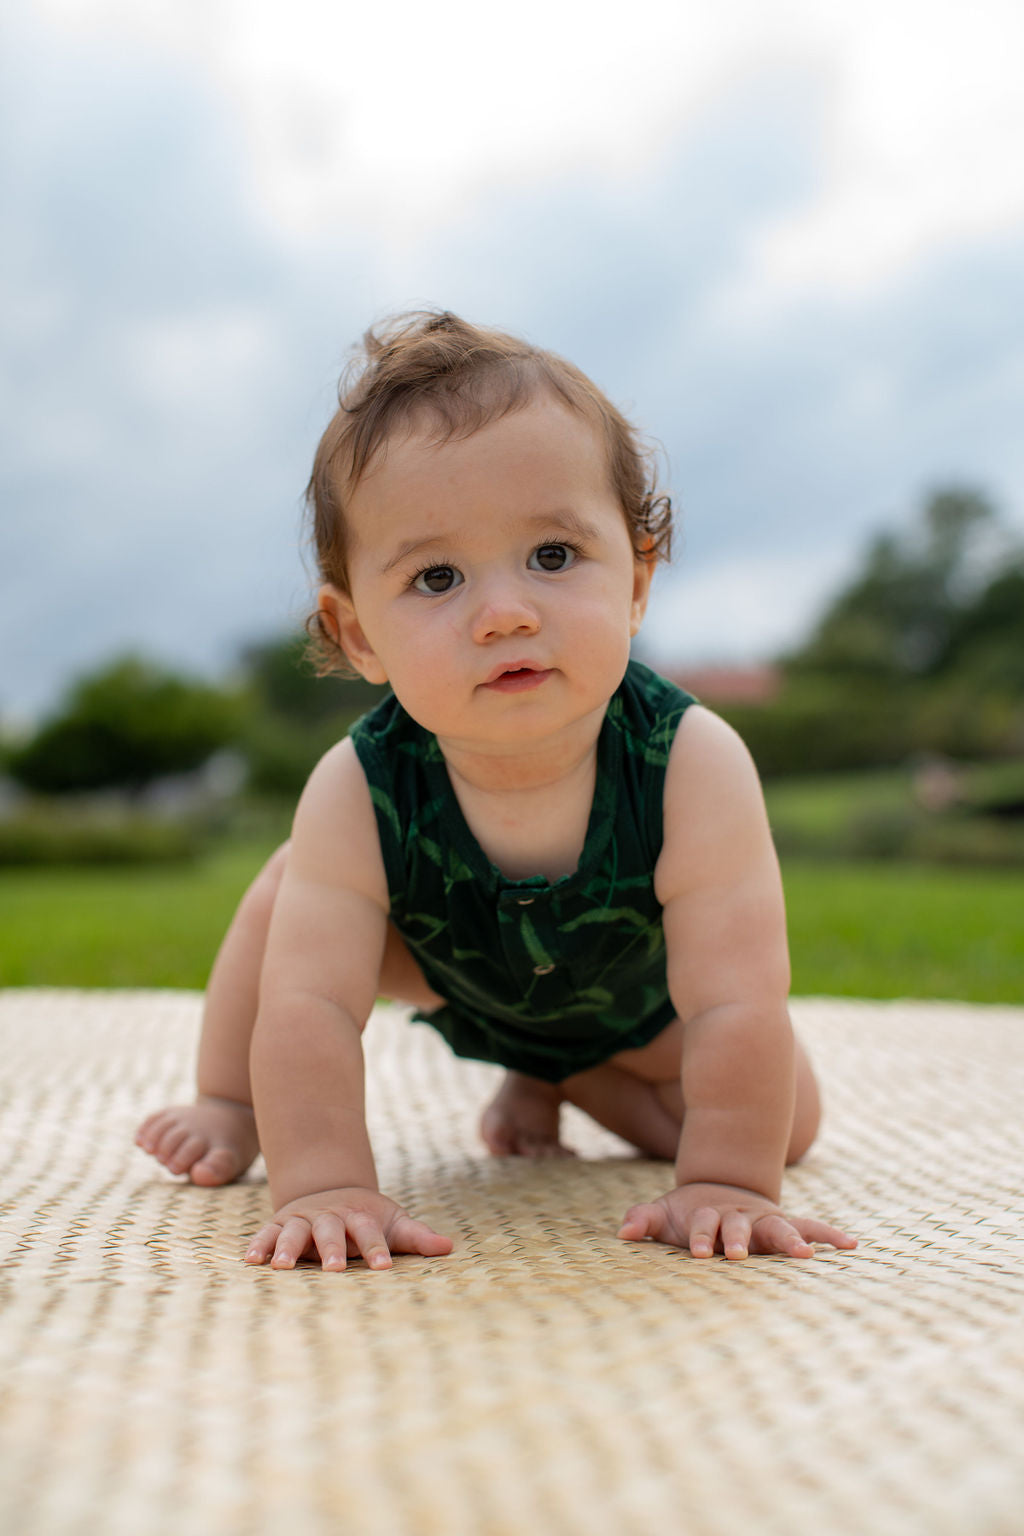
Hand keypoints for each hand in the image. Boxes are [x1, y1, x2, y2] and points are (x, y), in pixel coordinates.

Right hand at [245, 1187, 453, 1271]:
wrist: (331, 1189)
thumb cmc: (367, 1218)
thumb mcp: (393, 1222)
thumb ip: (417, 1236)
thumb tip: (450, 1247)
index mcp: (359, 1216)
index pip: (370, 1231)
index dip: (377, 1248)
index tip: (385, 1267)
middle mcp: (329, 1216)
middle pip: (330, 1230)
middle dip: (332, 1248)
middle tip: (335, 1269)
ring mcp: (302, 1219)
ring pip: (294, 1230)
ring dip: (287, 1247)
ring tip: (283, 1267)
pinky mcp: (280, 1225)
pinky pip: (267, 1234)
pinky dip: (259, 1245)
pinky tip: (252, 1261)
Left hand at [617, 1181, 856, 1259]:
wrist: (720, 1191)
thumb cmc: (688, 1215)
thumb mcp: (664, 1214)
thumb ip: (643, 1219)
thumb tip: (621, 1234)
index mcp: (710, 1215)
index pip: (704, 1225)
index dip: (702, 1237)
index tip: (701, 1254)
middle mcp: (740, 1216)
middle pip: (741, 1226)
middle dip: (740, 1239)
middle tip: (738, 1255)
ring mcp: (764, 1220)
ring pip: (779, 1227)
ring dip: (791, 1239)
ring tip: (807, 1254)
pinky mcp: (784, 1225)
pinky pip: (811, 1227)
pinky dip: (830, 1235)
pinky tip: (851, 1245)